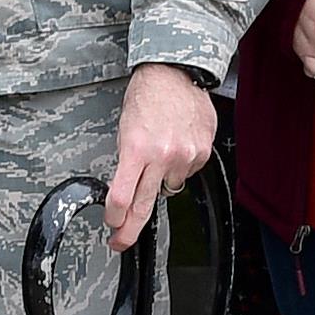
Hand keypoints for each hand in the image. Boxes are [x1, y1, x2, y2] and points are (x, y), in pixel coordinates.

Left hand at [104, 64, 221, 243]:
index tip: (111, 225)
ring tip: (158, 153)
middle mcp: (162, 155)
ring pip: (168, 188)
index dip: (114, 217)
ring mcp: (184, 156)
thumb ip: (127, 161)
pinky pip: (186, 172)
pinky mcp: (202, 153)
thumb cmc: (147, 96)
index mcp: (136, 148)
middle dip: (129, 229)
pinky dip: (179, 165)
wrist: (175, 73)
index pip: (121, 196)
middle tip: (121, 241)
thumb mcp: (125, 129)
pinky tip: (175, 145)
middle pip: (143, 206)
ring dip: (159, 180)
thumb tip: (124, 190)